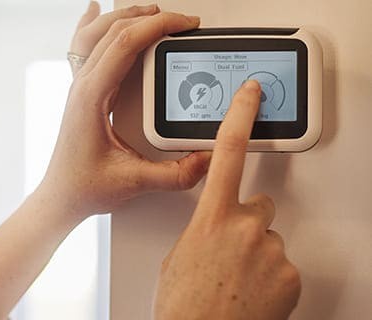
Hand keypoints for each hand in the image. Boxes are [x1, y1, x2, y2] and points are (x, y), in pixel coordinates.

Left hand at [38, 8, 208, 218]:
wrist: (60, 196)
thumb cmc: (84, 186)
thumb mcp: (133, 182)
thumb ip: (174, 174)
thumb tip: (207, 160)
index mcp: (91, 97)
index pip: (125, 44)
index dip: (157, 27)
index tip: (184, 24)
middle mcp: (82, 86)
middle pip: (113, 32)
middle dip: (150, 18)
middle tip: (182, 22)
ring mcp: (79, 87)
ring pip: (97, 35)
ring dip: (125, 17)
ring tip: (152, 11)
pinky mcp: (82, 93)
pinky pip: (82, 48)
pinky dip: (91, 26)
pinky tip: (93, 14)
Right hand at [153, 81, 301, 319]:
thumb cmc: (182, 304)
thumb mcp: (180, 255)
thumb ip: (203, 230)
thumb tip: (216, 229)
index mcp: (211, 217)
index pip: (227, 152)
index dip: (240, 116)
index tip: (251, 94)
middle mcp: (245, 227)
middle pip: (258, 206)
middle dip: (247, 222)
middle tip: (229, 251)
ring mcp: (271, 251)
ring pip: (269, 238)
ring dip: (256, 254)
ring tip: (237, 280)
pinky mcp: (291, 275)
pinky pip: (282, 265)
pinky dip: (271, 276)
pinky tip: (251, 291)